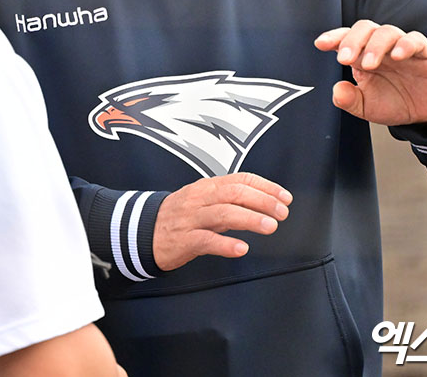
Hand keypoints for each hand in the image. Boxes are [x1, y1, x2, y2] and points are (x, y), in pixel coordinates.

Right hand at [153, 173, 291, 271]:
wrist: (141, 232)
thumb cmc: (179, 217)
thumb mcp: (203, 201)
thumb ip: (229, 201)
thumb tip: (264, 203)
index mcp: (207, 186)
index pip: (240, 179)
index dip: (265, 187)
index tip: (285, 198)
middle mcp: (199, 199)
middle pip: (234, 193)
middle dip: (262, 201)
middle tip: (282, 213)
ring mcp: (190, 219)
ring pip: (222, 214)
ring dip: (249, 219)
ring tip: (270, 227)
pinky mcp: (183, 240)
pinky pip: (205, 241)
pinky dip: (225, 244)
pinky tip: (241, 248)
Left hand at [314, 20, 426, 126]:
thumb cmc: (394, 102)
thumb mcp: (367, 107)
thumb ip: (349, 100)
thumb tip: (337, 90)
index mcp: (362, 55)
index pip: (345, 38)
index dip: (333, 37)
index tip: (320, 44)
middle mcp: (380, 47)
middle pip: (364, 28)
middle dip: (351, 40)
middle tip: (344, 59)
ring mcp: (401, 47)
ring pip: (386, 32)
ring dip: (375, 45)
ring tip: (369, 64)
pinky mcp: (424, 52)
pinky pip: (415, 40)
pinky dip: (405, 44)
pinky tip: (398, 56)